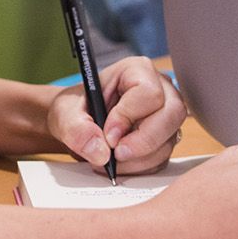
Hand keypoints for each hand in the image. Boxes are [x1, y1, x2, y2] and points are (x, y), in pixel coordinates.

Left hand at [46, 56, 184, 175]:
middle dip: (142, 141)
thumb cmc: (75, 109)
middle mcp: (160, 90)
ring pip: (168, 141)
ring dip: (137, 159)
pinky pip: (163, 159)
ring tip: (108, 160)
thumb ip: (77, 129)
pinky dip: (139, 167)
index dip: (129, 116)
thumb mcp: (65, 114)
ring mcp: (166, 116)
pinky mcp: (165, 139)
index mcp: (136, 70)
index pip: (148, 93)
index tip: (108, 135)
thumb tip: (100, 151)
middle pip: (171, 115)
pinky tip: (119, 164)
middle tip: (116, 155)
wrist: (78, 124)